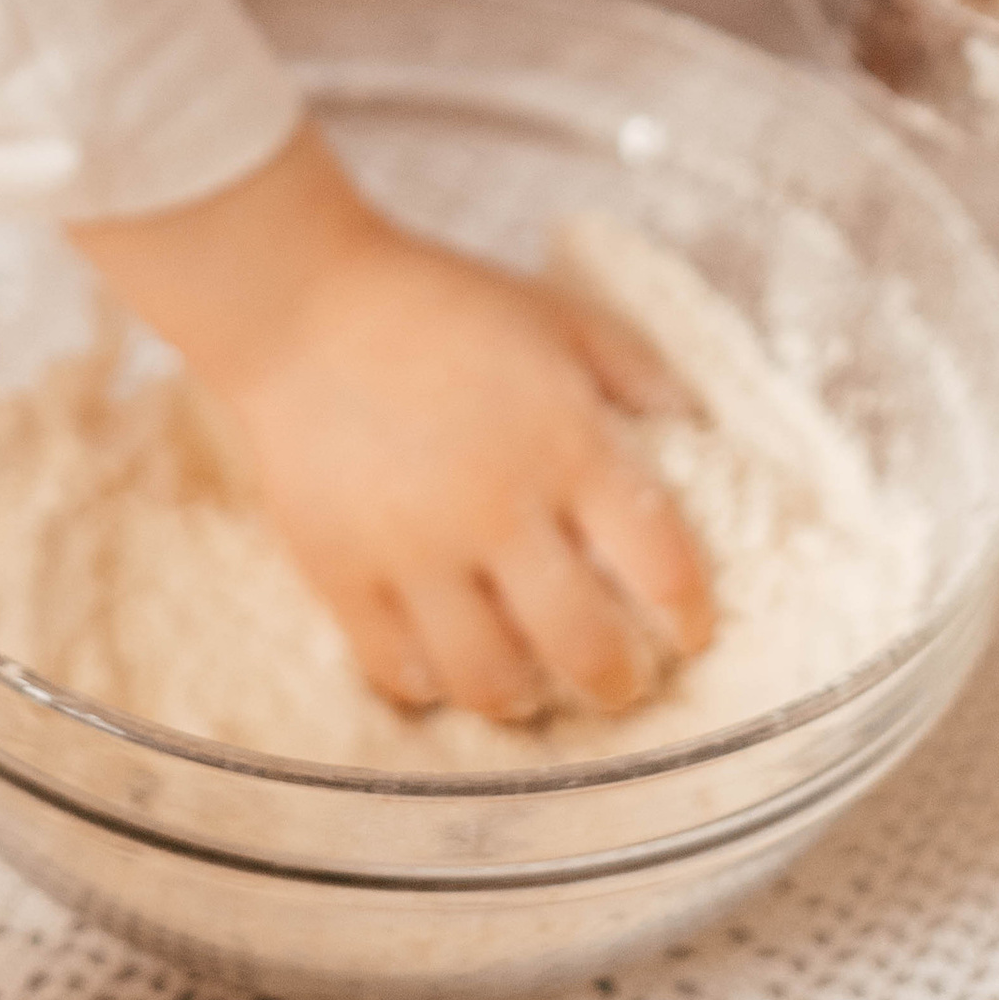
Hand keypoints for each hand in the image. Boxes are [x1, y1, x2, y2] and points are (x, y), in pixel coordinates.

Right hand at [72, 126, 713, 720]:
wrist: (300, 302)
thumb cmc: (440, 302)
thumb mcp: (558, 316)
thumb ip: (638, 371)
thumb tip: (698, 431)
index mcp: (566, 441)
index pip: (661, 563)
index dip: (692, 614)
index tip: (693, 629)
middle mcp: (498, 509)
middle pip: (583, 647)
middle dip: (619, 682)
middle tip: (622, 680)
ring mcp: (416, 551)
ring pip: (490, 681)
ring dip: (527, 697)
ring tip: (534, 685)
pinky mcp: (343, 574)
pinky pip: (398, 671)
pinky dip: (433, 685)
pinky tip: (447, 665)